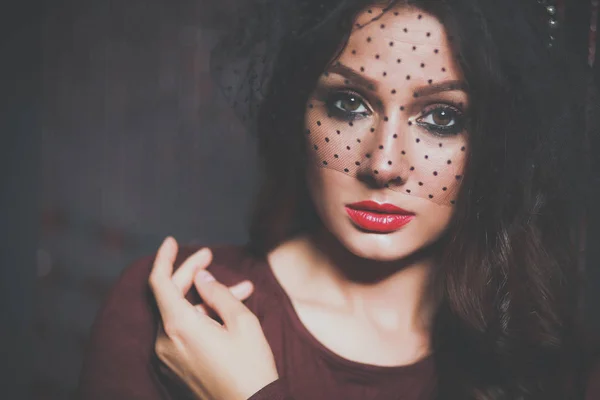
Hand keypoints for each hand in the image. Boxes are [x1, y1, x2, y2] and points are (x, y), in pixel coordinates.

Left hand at [149, 237, 279, 399]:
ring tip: (242, 291)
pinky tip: (227, 313)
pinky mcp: (175, 367)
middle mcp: (165, 341)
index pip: (159, 282)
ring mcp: (168, 356)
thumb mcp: (243, 323)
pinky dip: (201, 317)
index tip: (172, 241)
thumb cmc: (251, 368)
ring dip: (206, 298)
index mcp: (179, 326)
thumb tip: (203, 277)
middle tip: (211, 257)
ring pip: (181, 313)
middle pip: (171, 295)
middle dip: (191, 273)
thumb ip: (219, 294)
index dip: (164, 258)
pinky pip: (183, 331)